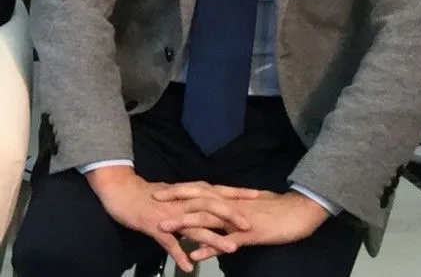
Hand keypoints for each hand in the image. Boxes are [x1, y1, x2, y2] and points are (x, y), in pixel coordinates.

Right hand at [86, 167, 259, 272]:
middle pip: (212, 206)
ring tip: (229, 249)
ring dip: (213, 238)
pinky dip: (179, 253)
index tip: (259, 197)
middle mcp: (185, 200)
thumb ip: (196, 200)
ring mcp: (171, 213)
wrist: (123, 192)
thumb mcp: (178, 195)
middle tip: (249, 225)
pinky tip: (189, 266)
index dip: (239, 194)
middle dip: (231, 215)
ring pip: (195, 225)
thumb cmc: (151, 195)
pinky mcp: (156, 225)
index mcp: (191, 192)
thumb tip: (215, 204)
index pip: (220, 191)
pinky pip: (169, 242)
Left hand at [157, 190, 330, 261]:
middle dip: (175, 199)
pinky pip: (226, 241)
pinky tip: (196, 256)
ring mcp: (239, 219)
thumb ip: (234, 208)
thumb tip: (221, 210)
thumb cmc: (278, 210)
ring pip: (207, 218)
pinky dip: (210, 247)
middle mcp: (231, 204)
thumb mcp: (252, 206)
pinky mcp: (249, 234)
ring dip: (184, 223)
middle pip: (199, 199)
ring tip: (164, 228)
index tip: (162, 188)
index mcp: (231, 197)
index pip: (202, 189)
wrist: (300, 211)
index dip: (182, 189)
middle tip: (154, 200)